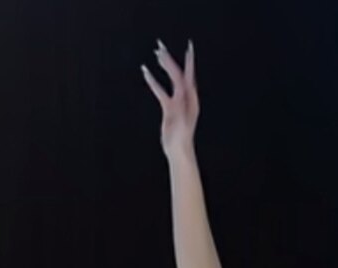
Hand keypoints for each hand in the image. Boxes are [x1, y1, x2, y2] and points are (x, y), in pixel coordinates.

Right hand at [141, 38, 199, 158]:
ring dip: (163, 67)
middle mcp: (185, 98)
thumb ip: (181, 103)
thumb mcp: (183, 119)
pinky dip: (153, 82)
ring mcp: (177, 102)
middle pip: (177, 73)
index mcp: (191, 98)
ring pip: (170, 80)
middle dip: (170, 60)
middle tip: (161, 47)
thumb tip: (180, 89)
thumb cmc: (182, 138)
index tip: (189, 46)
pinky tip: (146, 73)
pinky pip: (160, 91)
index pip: (188, 74)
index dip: (189, 60)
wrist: (178, 151)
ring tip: (157, 54)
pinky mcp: (169, 108)